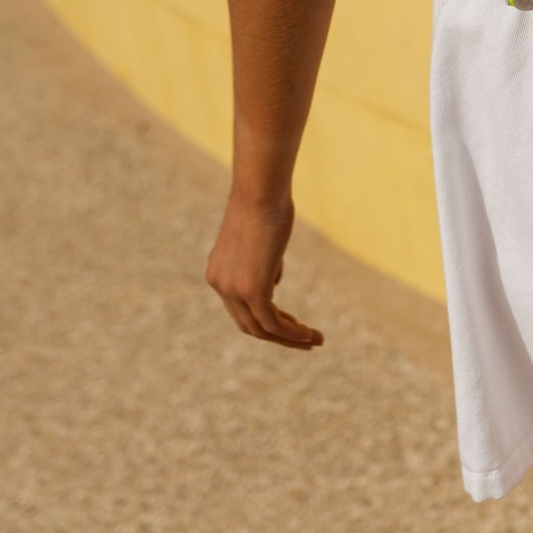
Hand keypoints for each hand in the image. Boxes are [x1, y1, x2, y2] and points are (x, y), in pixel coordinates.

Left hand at [205, 189, 324, 348]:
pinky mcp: (252, 290)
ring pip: (261, 329)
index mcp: (218, 272)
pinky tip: (309, 336)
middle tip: (304, 340)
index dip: (266, 319)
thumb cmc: (266, 203)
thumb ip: (264, 262)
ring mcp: (233, 289)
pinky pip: (272, 323)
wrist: (260, 190)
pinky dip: (292, 334)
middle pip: (248, 325)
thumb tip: (273, 282)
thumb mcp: (263, 237)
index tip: (291, 321)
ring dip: (289, 339)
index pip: (240, 308)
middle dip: (278, 335)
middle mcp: (220, 284)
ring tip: (314, 342)